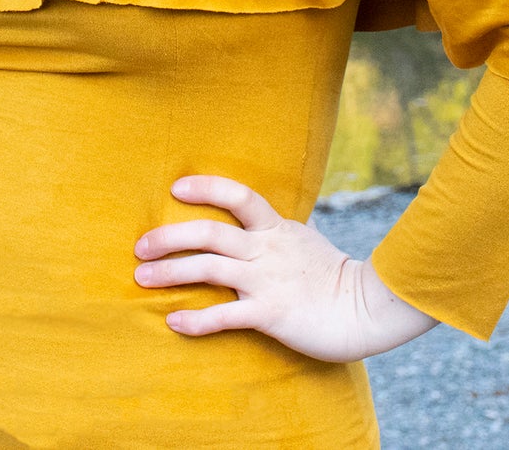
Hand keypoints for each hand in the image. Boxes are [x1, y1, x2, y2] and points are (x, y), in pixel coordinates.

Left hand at [134, 175, 435, 362]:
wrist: (368, 309)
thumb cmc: (334, 277)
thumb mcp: (303, 240)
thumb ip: (274, 232)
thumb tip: (252, 224)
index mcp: (275, 227)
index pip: (237, 196)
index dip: (205, 188)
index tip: (175, 189)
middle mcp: (266, 249)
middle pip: (208, 233)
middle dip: (169, 237)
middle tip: (140, 247)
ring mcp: (267, 280)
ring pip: (209, 268)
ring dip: (171, 272)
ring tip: (142, 279)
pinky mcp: (271, 314)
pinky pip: (226, 315)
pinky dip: (197, 319)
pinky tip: (174, 321)